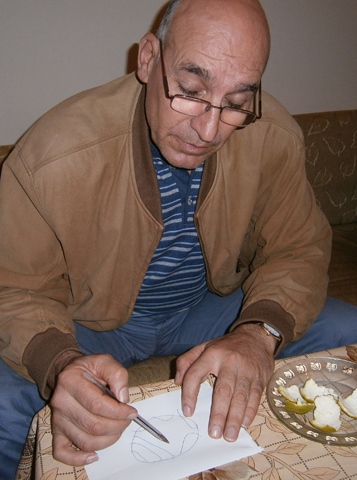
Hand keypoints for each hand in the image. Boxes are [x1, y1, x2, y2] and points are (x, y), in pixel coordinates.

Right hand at [50, 353, 136, 465]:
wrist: (69, 372)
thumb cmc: (89, 368)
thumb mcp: (105, 361)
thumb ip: (117, 374)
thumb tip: (123, 398)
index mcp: (70, 380)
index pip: (97, 404)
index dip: (118, 412)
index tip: (131, 411)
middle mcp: (60, 401)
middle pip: (93, 425)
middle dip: (117, 426)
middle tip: (127, 420)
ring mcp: (57, 418)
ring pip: (85, 441)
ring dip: (107, 440)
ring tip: (117, 429)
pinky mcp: (56, 431)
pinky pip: (62, 452)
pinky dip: (78, 459)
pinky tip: (94, 454)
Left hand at [175, 323, 275, 441]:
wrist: (256, 337)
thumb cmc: (226, 346)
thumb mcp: (204, 347)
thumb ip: (186, 361)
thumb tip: (177, 381)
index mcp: (212, 354)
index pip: (196, 374)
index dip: (189, 394)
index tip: (188, 412)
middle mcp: (230, 362)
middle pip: (223, 390)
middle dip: (219, 413)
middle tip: (214, 432)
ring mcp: (247, 370)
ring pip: (241, 396)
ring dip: (235, 418)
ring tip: (229, 435)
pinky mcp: (260, 377)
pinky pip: (255, 396)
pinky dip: (250, 411)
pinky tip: (244, 423)